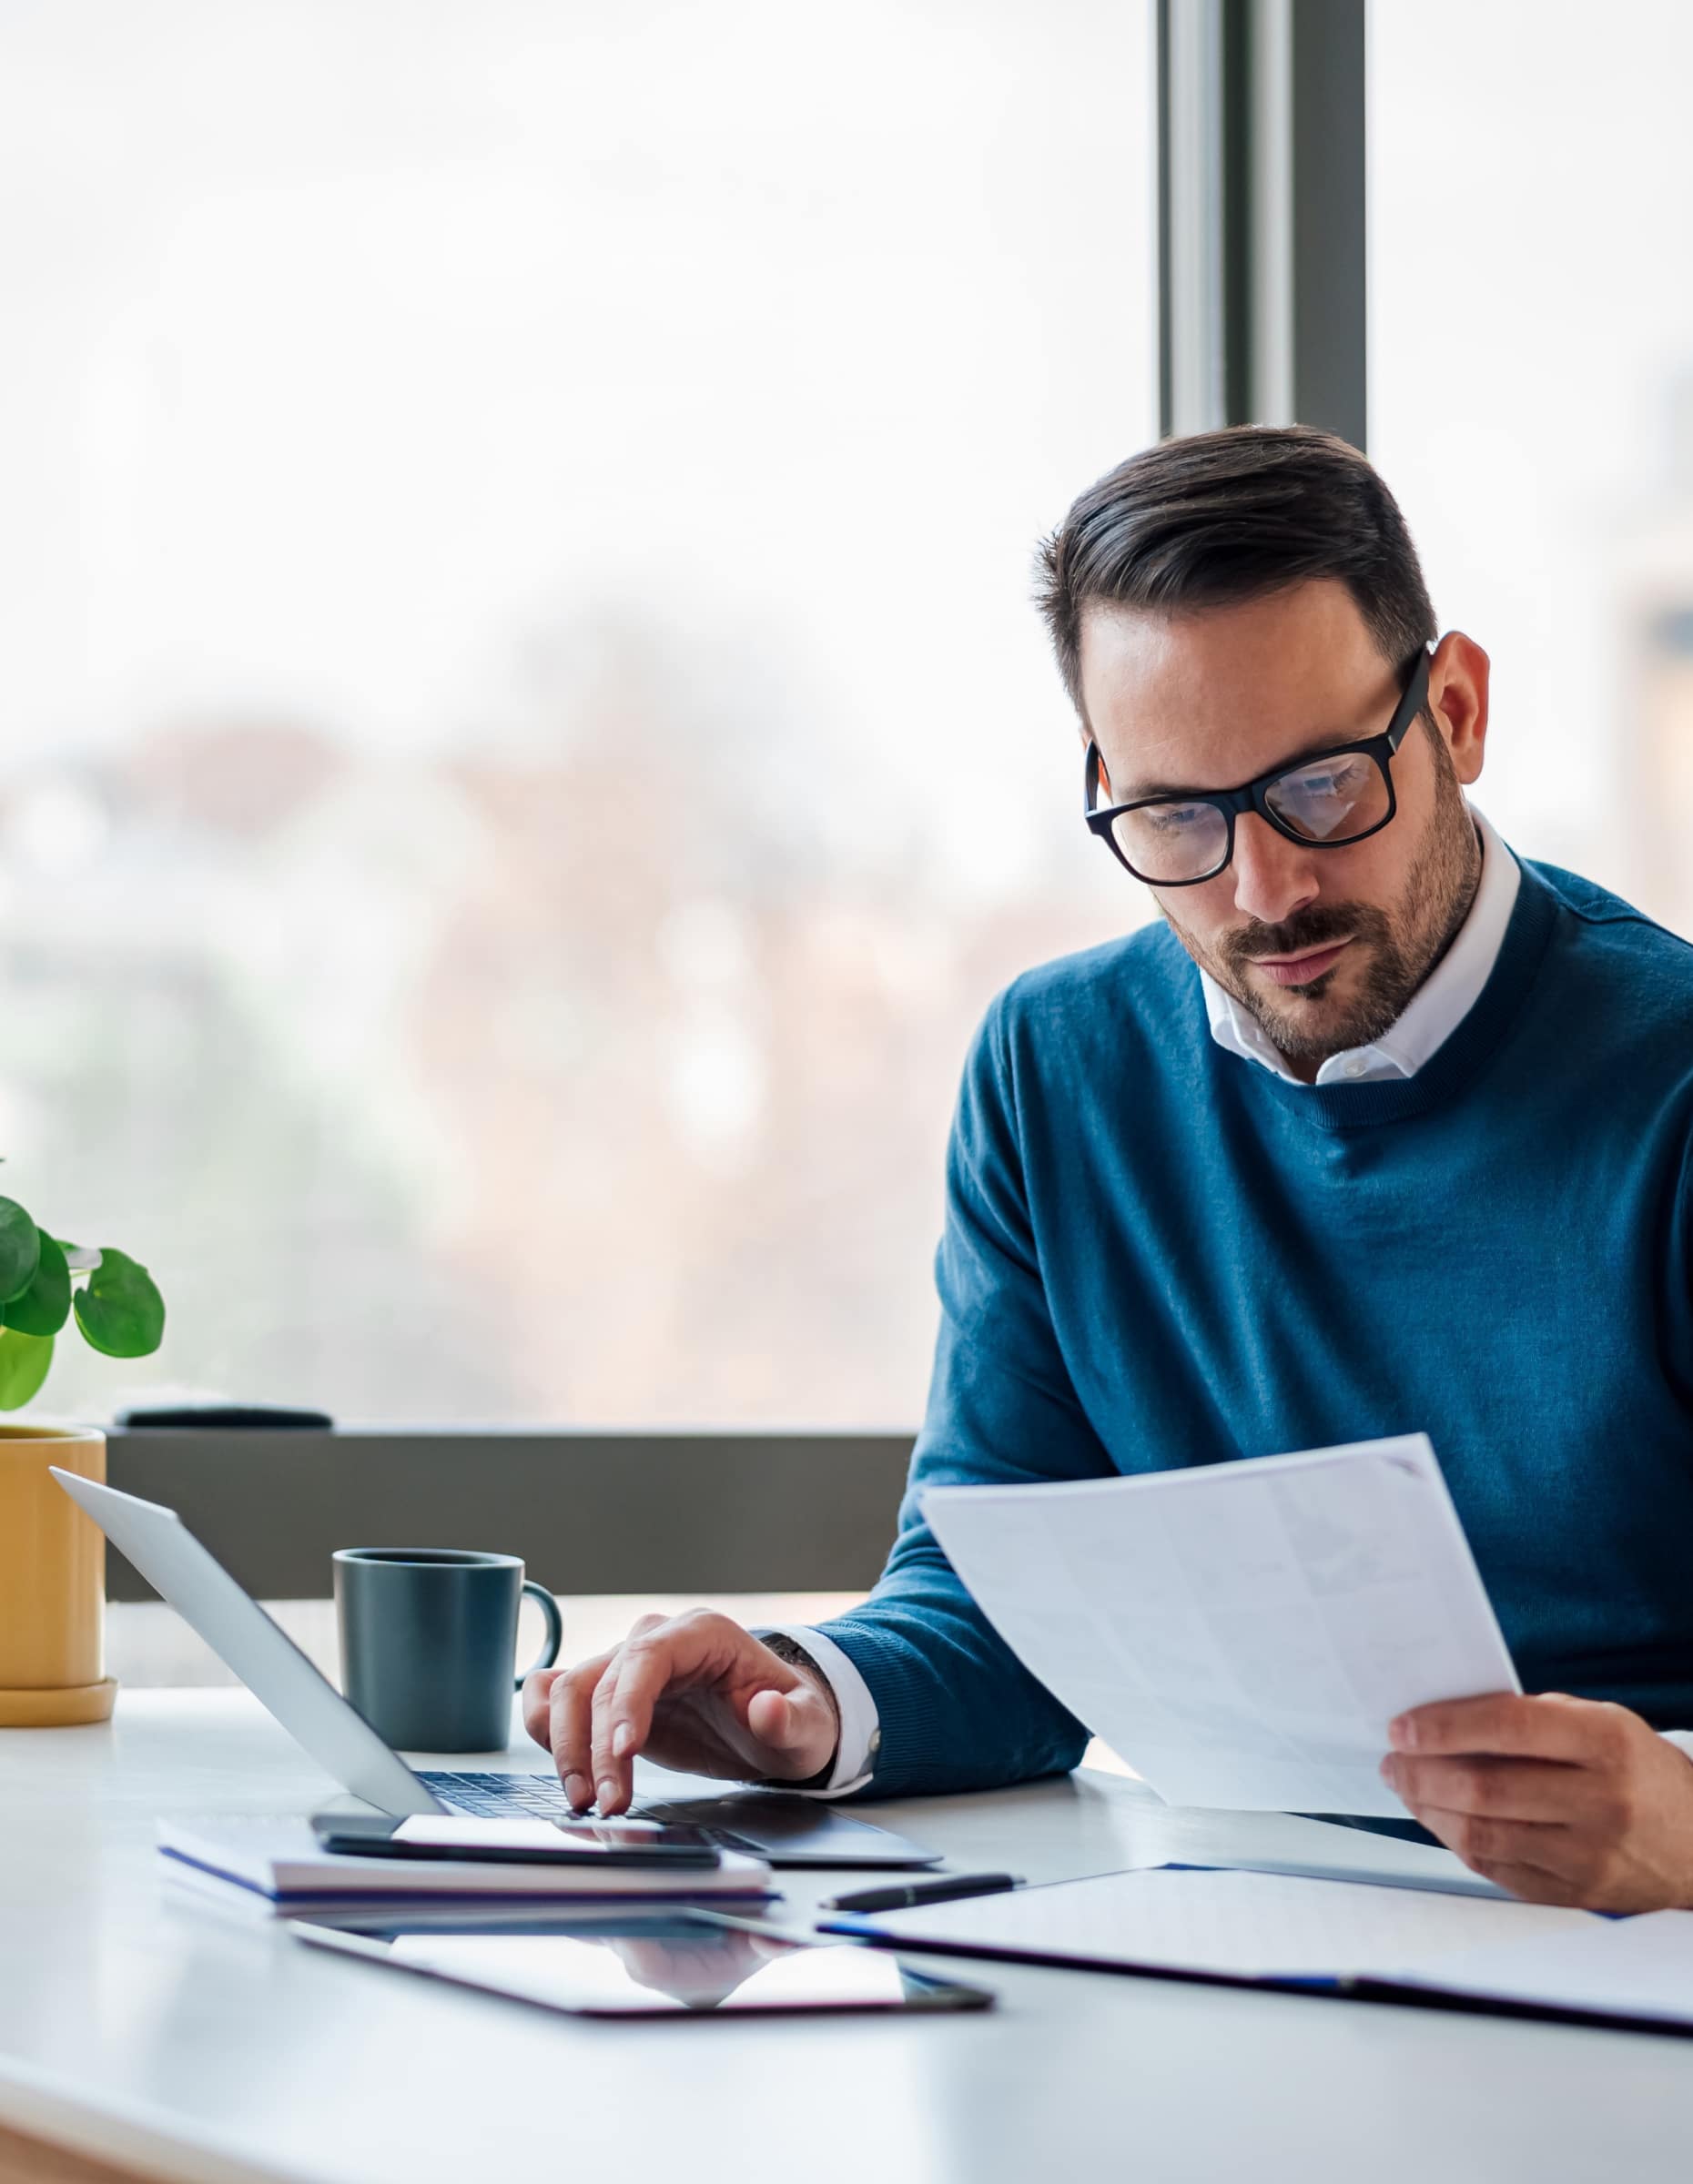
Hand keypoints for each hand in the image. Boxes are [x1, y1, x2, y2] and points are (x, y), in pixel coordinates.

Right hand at [520, 1610, 840, 1815]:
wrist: (774, 1725)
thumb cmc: (791, 1719)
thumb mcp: (809, 1727)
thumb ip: (793, 1719)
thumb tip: (768, 1709)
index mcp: (703, 1635)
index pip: (648, 1657)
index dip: (628, 1702)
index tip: (625, 1752)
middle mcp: (657, 1642)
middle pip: (600, 1679)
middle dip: (595, 1746)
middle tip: (607, 1802)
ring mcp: (627, 1666)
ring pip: (569, 1689)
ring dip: (565, 1746)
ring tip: (583, 1800)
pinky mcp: (608, 1696)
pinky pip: (556, 1694)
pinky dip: (543, 1723)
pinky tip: (557, 1762)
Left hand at [1381, 1691, 1692, 1909]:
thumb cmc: (1636, 1770)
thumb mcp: (1600, 1723)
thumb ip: (1530, 1718)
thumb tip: (1444, 1719)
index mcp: (1607, 1744)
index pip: (1509, 1729)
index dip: (1445, 1727)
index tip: (1402, 1726)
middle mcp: (1602, 1802)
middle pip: (1486, 1788)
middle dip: (1422, 1771)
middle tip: (1392, 1758)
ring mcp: (1589, 1856)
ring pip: (1482, 1834)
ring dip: (1428, 1808)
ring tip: (1406, 1786)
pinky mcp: (1575, 1895)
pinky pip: (1496, 1868)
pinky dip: (1456, 1841)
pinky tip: (1439, 1818)